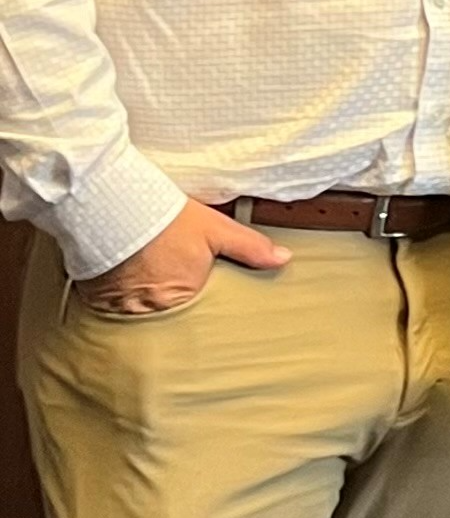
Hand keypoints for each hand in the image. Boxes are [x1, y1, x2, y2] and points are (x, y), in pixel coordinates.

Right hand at [75, 198, 289, 315]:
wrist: (111, 207)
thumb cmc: (166, 218)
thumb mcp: (215, 228)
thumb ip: (249, 247)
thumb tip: (283, 259)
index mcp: (185, 295)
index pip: (198, 306)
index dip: (197, 292)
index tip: (194, 281)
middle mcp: (153, 309)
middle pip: (169, 310)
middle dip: (170, 298)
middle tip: (166, 274)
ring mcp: (123, 308)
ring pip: (140, 310)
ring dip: (142, 297)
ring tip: (143, 273)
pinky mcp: (97, 301)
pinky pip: (111, 306)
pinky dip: (117, 295)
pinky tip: (121, 276)